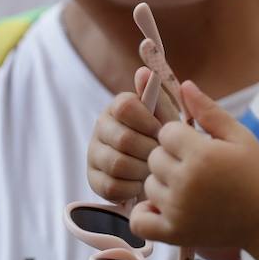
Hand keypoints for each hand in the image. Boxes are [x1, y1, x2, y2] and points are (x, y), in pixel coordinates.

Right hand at [86, 67, 173, 202]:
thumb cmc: (161, 138)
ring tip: (154, 170)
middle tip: (162, 156)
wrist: (156, 169)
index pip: (125, 106)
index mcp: (117, 107)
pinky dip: (132, 188)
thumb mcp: (165, 117)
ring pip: (117, 164)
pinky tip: (141, 182)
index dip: (147, 121)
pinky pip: (112, 186)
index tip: (161, 131)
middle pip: (124, 139)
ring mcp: (94, 154)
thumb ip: (157, 97)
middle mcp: (101, 127)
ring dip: (142, 170)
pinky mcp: (93, 179)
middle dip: (149, 150)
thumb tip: (144, 72)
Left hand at [131, 81, 258, 248]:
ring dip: (162, 185)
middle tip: (192, 167)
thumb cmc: (255, 172)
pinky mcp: (175, 234)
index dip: (179, 136)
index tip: (196, 145)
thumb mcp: (239, 136)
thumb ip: (209, 110)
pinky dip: (146, 214)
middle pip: (154, 158)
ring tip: (186, 188)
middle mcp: (186, 183)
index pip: (166, 132)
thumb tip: (183, 84)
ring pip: (148, 186)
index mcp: (202, 154)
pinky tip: (164, 207)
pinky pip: (139, 221)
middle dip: (170, 158)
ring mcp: (178, 211)